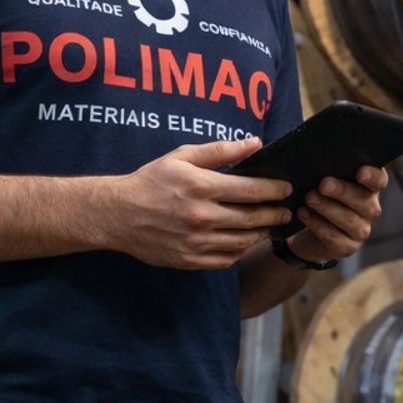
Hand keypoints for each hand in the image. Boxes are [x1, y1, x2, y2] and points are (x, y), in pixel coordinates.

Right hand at [105, 137, 292, 269]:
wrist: (116, 214)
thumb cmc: (151, 181)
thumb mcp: (182, 156)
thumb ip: (220, 150)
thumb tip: (254, 143)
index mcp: (201, 187)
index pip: (252, 190)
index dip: (275, 190)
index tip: (286, 188)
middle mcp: (201, 216)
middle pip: (253, 218)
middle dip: (276, 214)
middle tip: (286, 210)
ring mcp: (195, 241)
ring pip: (243, 241)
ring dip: (261, 234)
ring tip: (269, 225)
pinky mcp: (189, 260)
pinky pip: (226, 259)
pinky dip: (240, 251)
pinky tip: (244, 240)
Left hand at [286, 166, 387, 263]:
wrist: (307, 232)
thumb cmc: (320, 198)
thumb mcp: (326, 182)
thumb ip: (331, 172)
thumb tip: (319, 158)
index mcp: (369, 189)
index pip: (379, 180)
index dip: (372, 176)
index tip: (360, 172)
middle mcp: (370, 209)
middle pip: (364, 200)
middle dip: (343, 191)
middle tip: (323, 184)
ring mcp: (360, 231)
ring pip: (349, 219)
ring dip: (328, 208)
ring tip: (309, 198)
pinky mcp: (346, 247)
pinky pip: (334, 236)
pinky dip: (317, 224)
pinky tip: (303, 213)